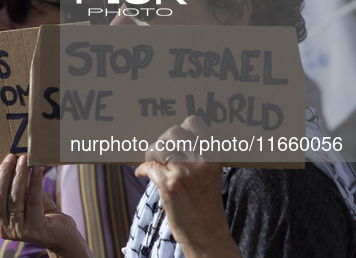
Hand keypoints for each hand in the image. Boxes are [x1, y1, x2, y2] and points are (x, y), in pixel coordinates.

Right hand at [0, 154, 91, 257]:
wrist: (60, 233)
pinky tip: (38, 169)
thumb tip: (10, 161)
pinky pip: (33, 200)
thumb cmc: (39, 212)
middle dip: (4, 173)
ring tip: (24, 159)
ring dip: (19, 174)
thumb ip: (13, 185)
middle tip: (11, 157)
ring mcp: (18, 230)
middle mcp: (2, 228)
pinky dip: (35, 181)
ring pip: (14, 198)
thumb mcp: (22, 198)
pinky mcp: (35, 229)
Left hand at [135, 116, 239, 256]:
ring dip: (152, 154)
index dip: (180, 129)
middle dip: (163, 142)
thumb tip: (168, 137)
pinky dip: (143, 169)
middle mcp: (201, 160)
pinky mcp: (170, 185)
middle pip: (173, 132)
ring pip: (159, 146)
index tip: (174, 141)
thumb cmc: (205, 202)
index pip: (193, 122)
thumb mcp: (209, 173)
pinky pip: (149, 166)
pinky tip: (142, 173)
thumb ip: (196, 154)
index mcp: (213, 154)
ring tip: (154, 164)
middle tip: (161, 155)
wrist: (207, 234)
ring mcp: (185, 172)